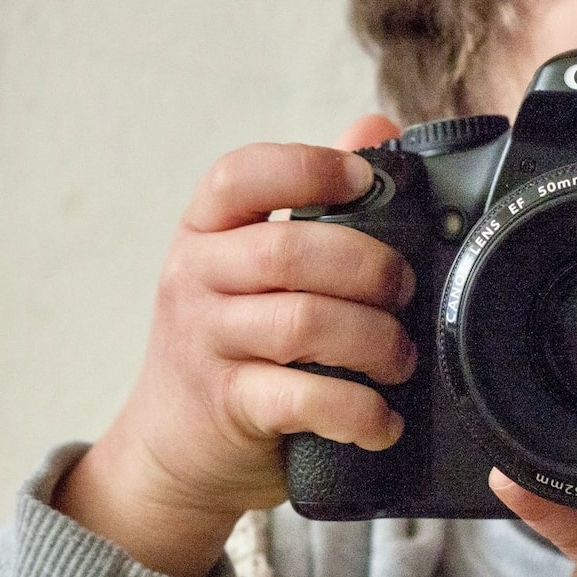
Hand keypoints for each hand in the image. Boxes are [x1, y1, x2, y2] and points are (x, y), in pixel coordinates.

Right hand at [54, 115, 414, 576]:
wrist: (173, 449)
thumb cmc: (232, 347)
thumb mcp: (253, 269)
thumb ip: (313, 199)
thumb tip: (374, 127)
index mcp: (204, 232)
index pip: (239, 176)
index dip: (308, 168)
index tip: (365, 181)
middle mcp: (193, 279)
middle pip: (287, 251)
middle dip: (368, 267)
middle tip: (404, 291)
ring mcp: (205, 344)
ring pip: (303, 324)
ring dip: (375, 340)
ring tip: (401, 357)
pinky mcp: (228, 407)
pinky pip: (304, 398)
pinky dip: (359, 411)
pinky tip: (383, 420)